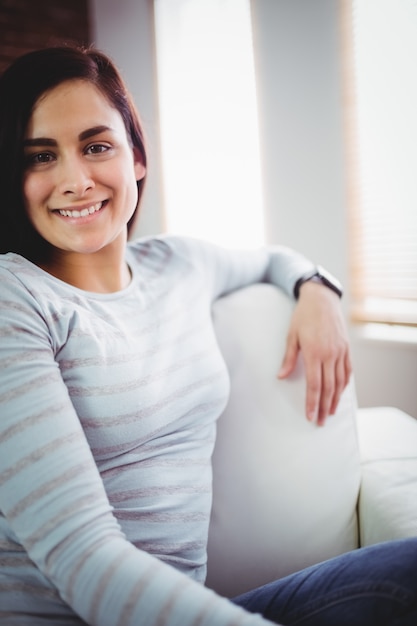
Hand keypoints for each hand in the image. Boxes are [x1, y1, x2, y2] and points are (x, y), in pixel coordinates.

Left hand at [278, 281, 351, 425]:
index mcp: (314, 353)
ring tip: (330, 412)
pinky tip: (340, 393)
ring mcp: (340, 351)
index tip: (309, 416)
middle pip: (328, 388)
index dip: (312, 402)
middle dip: (323, 407)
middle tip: (320, 422)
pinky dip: (344, 384)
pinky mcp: (346, 348)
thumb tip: (281, 377)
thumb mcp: (291, 335)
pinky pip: (347, 371)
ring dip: (335, 399)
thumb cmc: (303, 316)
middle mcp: (330, 354)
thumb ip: (288, 358)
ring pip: (340, 382)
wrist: (322, 299)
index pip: (314, 385)